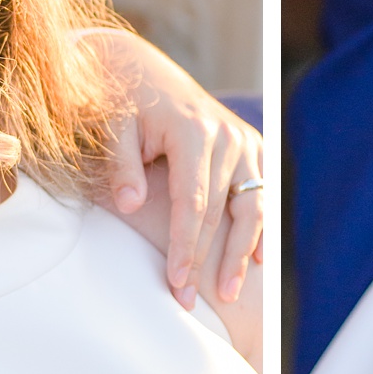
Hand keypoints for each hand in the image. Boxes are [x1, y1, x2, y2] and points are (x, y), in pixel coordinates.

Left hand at [88, 30, 265, 305]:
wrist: (144, 71)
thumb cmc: (121, 104)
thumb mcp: (111, 128)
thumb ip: (121, 165)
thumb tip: (130, 205)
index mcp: (192, 131)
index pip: (192, 203)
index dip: (185, 246)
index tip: (176, 281)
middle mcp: (226, 136)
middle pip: (220, 213)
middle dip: (205, 261)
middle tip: (189, 302)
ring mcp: (243, 141)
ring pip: (250, 207)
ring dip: (241, 254)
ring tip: (230, 294)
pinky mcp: (251, 147)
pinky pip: (261, 194)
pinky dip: (260, 228)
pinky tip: (257, 262)